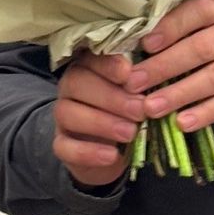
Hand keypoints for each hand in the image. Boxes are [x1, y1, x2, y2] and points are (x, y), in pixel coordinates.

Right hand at [53, 51, 145, 185]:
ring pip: (67, 113)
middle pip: (77, 83)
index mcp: (90, 68)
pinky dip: (89, 152)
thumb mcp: (139, 96)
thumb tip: (152, 76)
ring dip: (101, 123)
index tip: (128, 73)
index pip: (91, 59)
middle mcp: (71, 88)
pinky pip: (64, 147)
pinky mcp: (60, 145)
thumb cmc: (131, 113)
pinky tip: (112, 155)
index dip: (108, 65)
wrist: (117, 151)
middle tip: (139, 110)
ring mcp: (62, 117)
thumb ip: (141, 85)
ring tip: (129, 133)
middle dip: (111, 97)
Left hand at [130, 0, 213, 129]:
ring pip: (212, 78)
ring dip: (179, 94)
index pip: (198, 12)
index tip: (144, 43)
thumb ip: (198, 23)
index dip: (170, 27)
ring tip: (150, 107)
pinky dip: (205, 113)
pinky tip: (183, 122)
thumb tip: (146, 40)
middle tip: (133, 82)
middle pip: (200, 49)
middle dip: (163, 66)